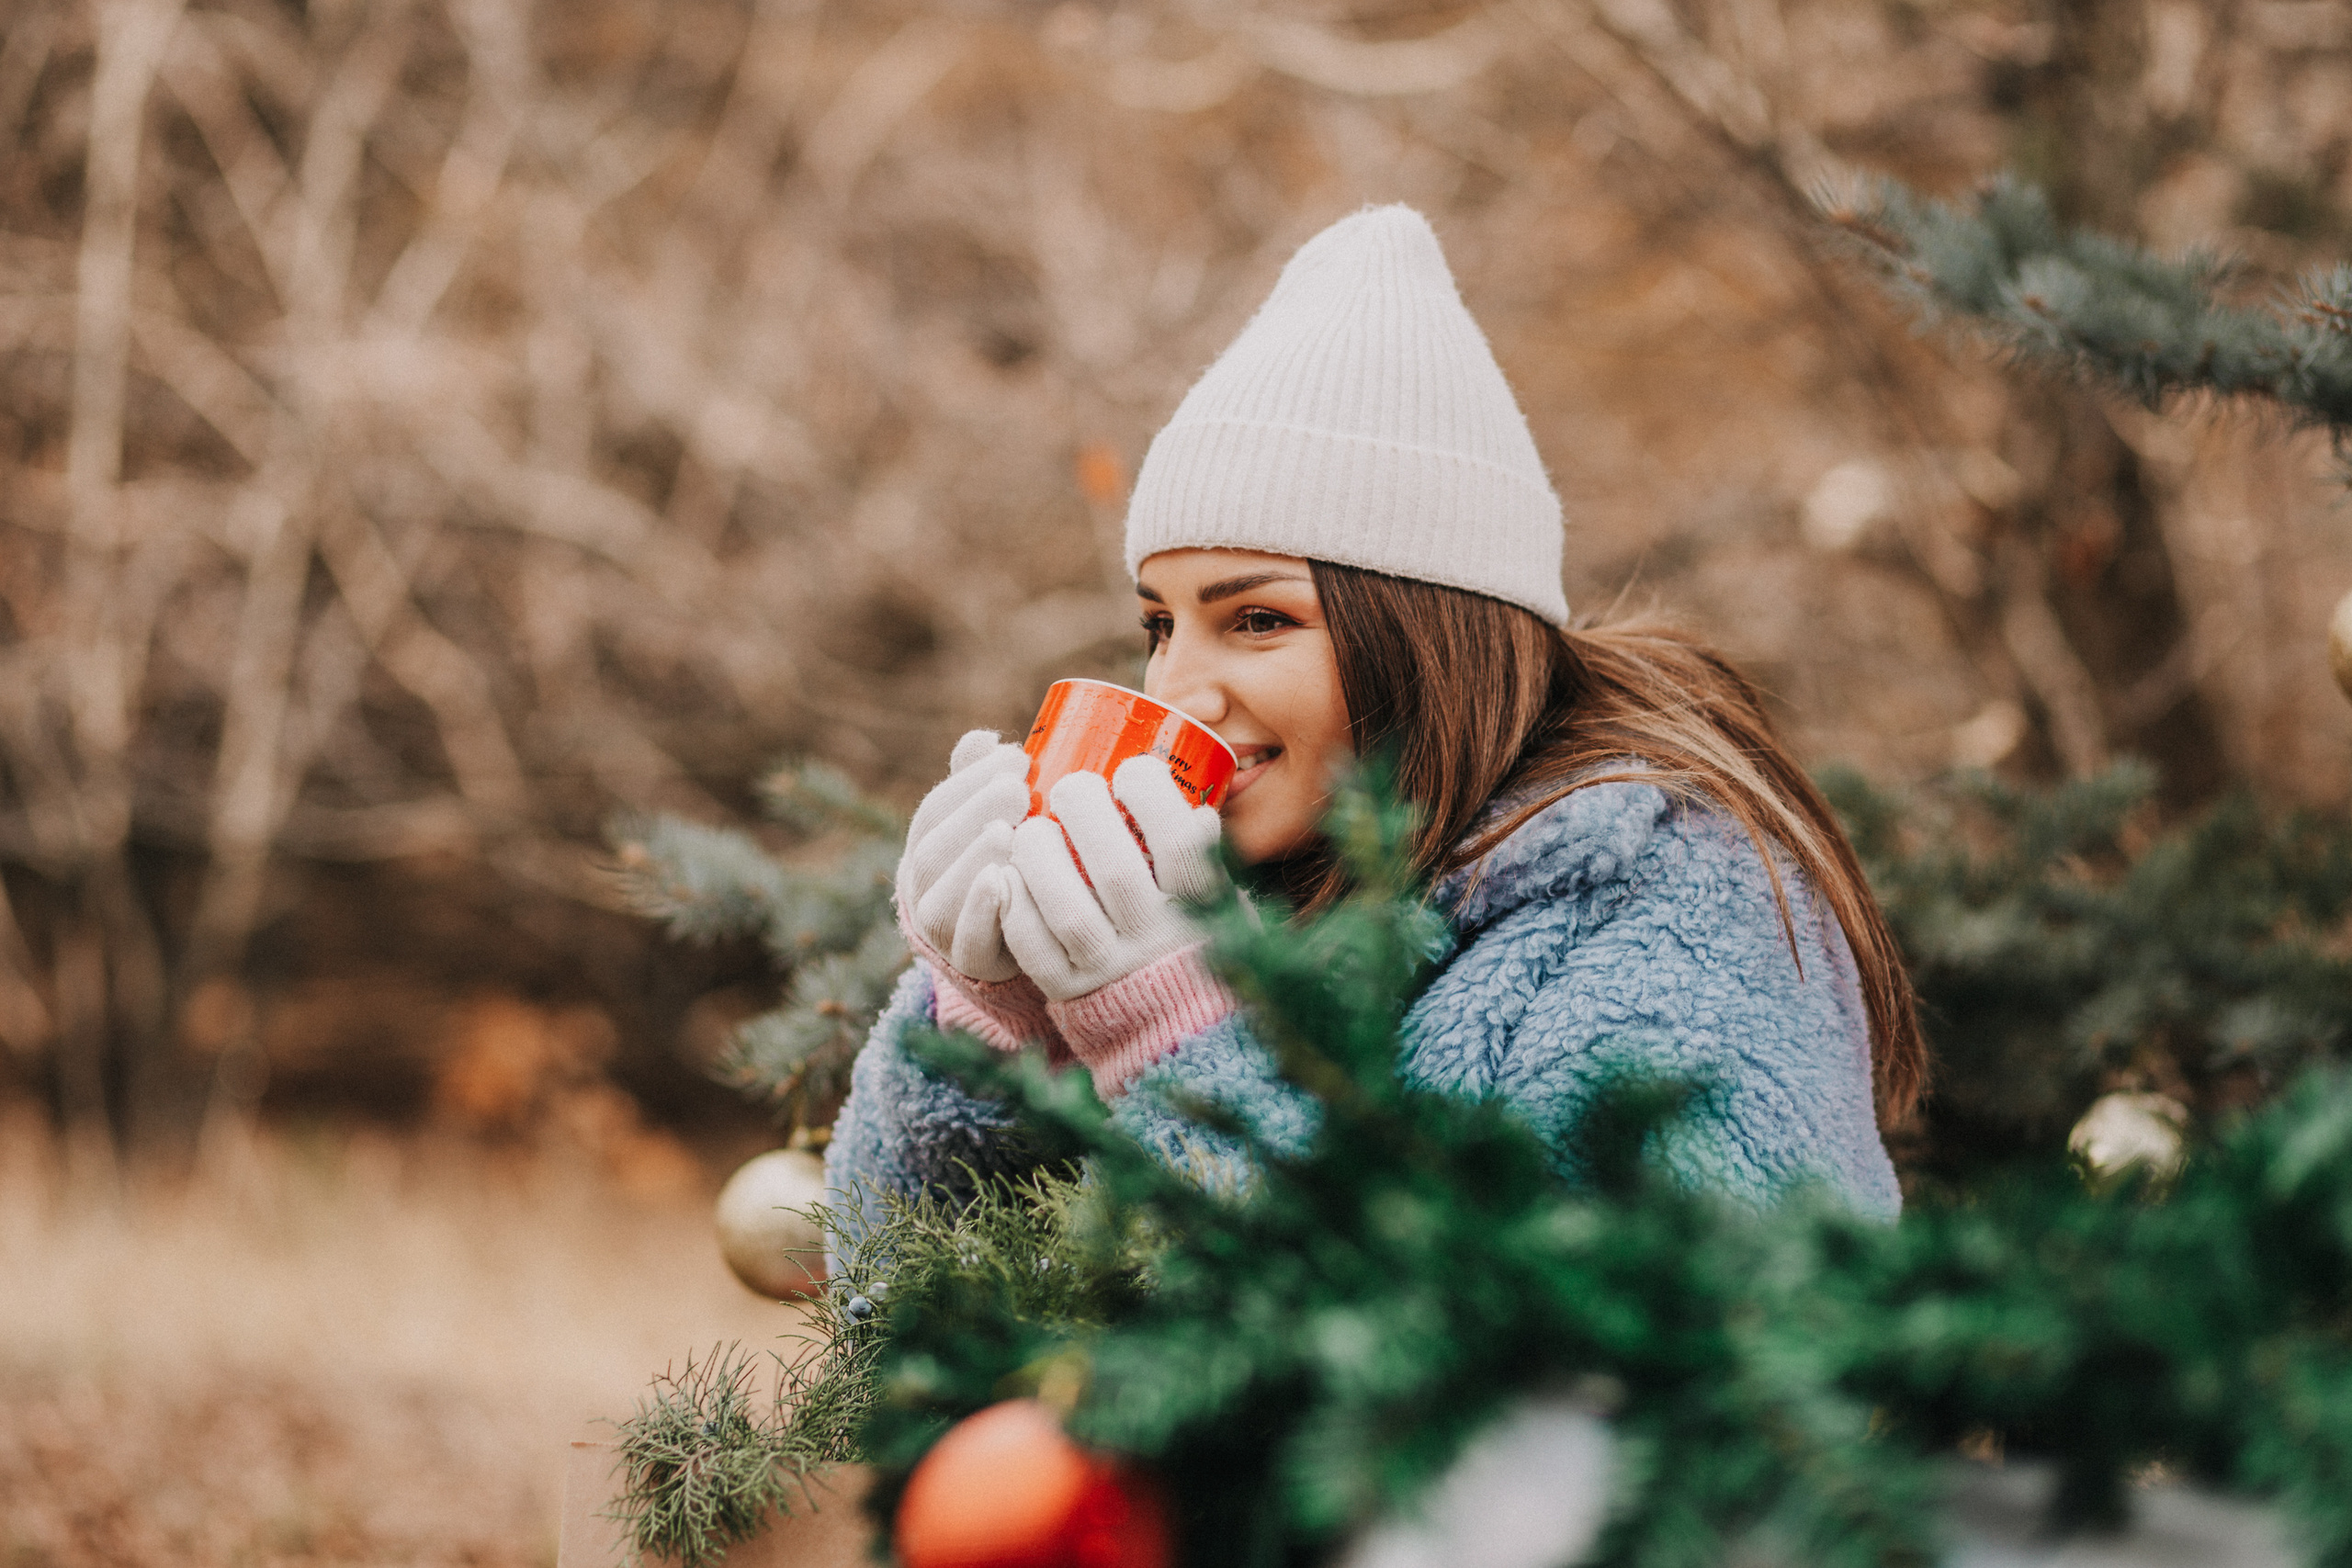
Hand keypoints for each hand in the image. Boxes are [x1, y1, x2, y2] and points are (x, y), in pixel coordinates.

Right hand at [895, 729, 1029, 982]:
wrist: (1010, 944)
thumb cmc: (1006, 866)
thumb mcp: (994, 822)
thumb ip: (983, 782)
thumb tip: (986, 739)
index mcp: (929, 844)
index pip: (937, 807)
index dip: (971, 778)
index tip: (1016, 756)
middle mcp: (923, 885)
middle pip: (935, 846)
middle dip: (975, 811)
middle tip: (1019, 788)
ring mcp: (940, 927)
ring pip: (942, 892)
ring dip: (974, 856)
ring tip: (1009, 831)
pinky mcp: (968, 959)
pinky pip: (965, 937)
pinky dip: (979, 909)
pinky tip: (1000, 882)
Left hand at [1002, 755, 1225, 1001]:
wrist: (1182, 1028)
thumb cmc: (1198, 941)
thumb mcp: (1221, 901)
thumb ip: (1206, 858)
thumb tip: (1198, 807)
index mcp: (1199, 907)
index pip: (1178, 842)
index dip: (1150, 795)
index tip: (1131, 769)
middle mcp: (1156, 937)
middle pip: (1115, 868)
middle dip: (1084, 812)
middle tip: (1069, 786)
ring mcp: (1111, 967)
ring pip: (1067, 909)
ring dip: (1040, 857)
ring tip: (1030, 829)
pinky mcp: (1070, 989)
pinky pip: (1033, 947)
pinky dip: (1013, 907)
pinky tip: (1004, 876)